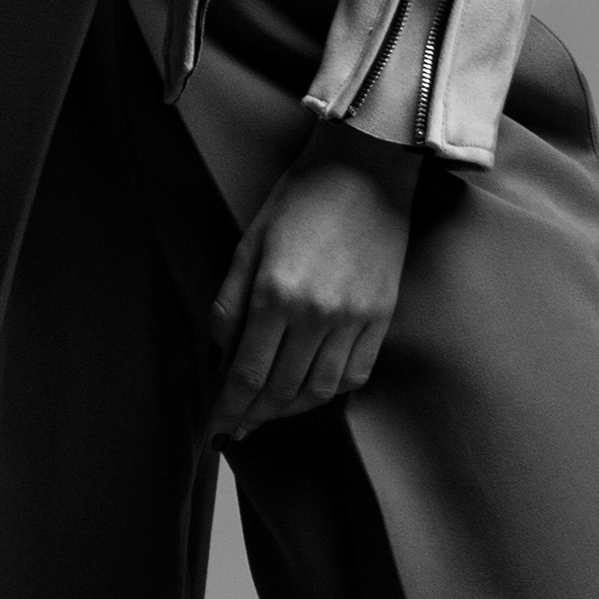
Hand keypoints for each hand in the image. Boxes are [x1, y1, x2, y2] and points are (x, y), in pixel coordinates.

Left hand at [208, 128, 418, 442]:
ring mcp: (354, 318)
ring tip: (270, 413)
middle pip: (280, 390)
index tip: (216, 430)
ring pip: (318, 390)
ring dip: (289, 410)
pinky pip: (355, 374)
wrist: (368, 167)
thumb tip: (219, 357)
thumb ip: (230, 305)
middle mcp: (316, 314)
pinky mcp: (382, 316)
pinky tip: (310, 392)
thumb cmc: (300, 198)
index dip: (229, 409)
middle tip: (237, 427)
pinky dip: (329, 392)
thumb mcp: (250, 243)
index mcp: (275, 293)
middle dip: (254, 415)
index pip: (247, 374)